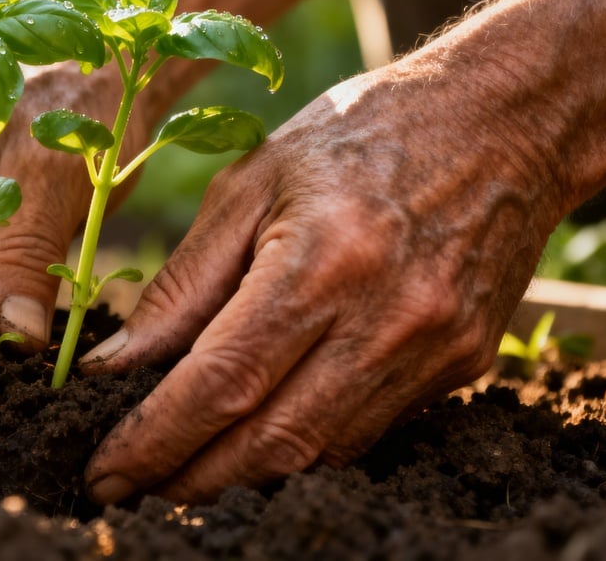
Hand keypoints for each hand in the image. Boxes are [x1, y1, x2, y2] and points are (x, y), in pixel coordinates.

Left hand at [81, 57, 563, 503]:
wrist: (500, 120)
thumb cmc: (356, 135)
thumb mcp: (248, 185)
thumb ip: (180, 285)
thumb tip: (112, 368)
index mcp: (321, 259)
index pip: (222, 382)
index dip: (155, 439)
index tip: (104, 471)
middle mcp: (385, 316)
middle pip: (271, 439)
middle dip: (190, 477)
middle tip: (130, 485)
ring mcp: (433, 347)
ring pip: (320, 452)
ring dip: (242, 475)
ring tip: (182, 470)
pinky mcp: (462, 363)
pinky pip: (366, 432)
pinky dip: (302, 447)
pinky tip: (255, 438)